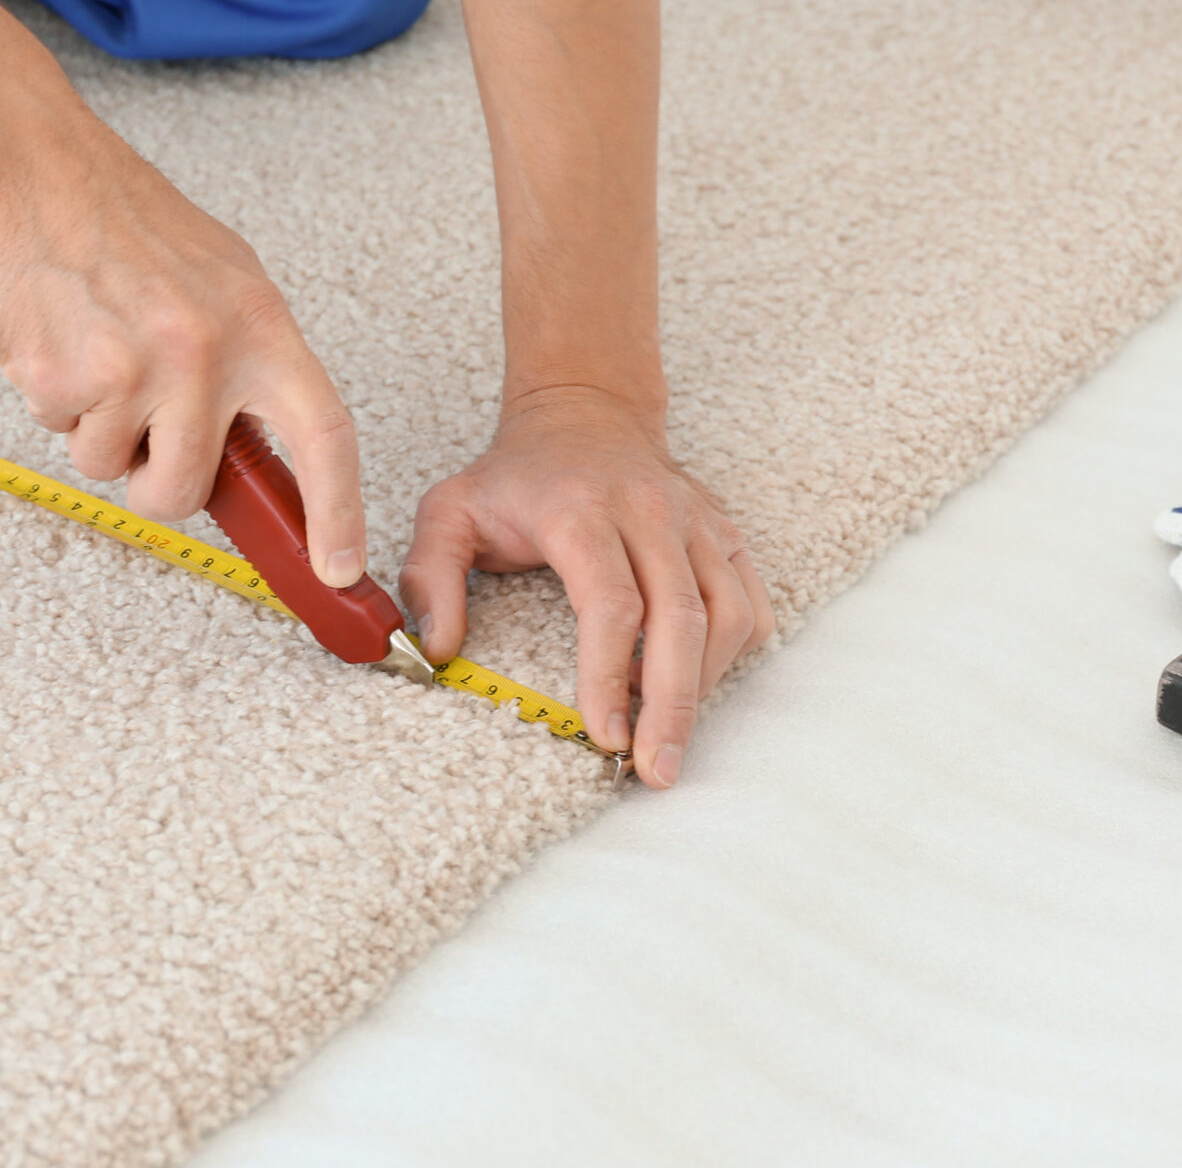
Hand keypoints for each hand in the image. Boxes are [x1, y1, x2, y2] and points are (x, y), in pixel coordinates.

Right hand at [0, 115, 367, 571]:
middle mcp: (205, 352)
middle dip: (156, 482)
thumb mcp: (227, 283)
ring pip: (113, 468)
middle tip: (142, 430)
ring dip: (99, 432)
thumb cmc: (132, 226)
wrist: (37, 173)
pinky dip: (56, 403)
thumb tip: (270, 456)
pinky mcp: (63, 377)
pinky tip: (62, 339)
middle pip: (186, 489)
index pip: (325, 435)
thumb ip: (251, 368)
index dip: (338, 511)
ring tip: (98, 351)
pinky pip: (60, 434)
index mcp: (262, 326)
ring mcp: (132, 368)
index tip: (339, 569)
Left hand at [399, 388, 775, 786]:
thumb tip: (438, 651)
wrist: (585, 411)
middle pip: (680, 620)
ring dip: (703, 685)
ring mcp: (696, 521)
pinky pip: (752, 603)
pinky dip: (732, 654)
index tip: (605, 736)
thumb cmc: (515, 475)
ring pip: (727, 615)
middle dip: (672, 706)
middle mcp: (649, 512)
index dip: (611, 675)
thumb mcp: (448, 512)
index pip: (612, 603)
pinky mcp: (724, 533)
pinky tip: (694, 679)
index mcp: (580, 510)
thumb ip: (430, 580)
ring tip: (665, 730)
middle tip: (656, 770)